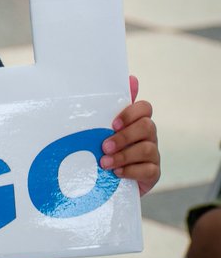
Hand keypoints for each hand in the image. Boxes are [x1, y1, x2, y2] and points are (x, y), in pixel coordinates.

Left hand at [101, 75, 159, 196]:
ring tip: (105, 162)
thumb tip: (131, 78)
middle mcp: (149, 135)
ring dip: (124, 155)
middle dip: (124, 137)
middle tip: (104, 146)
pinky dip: (131, 171)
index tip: (113, 124)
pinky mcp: (153, 173)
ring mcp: (153, 154)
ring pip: (147, 149)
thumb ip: (113, 106)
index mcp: (138, 121)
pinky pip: (148, 170)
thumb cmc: (107, 148)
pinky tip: (116, 173)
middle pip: (147, 127)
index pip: (145, 108)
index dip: (130, 114)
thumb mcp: (104, 128)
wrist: (110, 179)